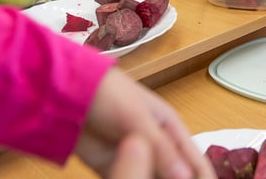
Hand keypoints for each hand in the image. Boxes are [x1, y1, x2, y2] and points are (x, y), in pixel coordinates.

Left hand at [75, 68, 215, 178]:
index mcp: (171, 129)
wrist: (69, 93)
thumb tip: (185, 178)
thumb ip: (161, 149)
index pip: (196, 162)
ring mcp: (136, 158)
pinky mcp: (113, 169)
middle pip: (177, 175)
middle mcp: (158, 146)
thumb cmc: (111, 95)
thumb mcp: (138, 119)